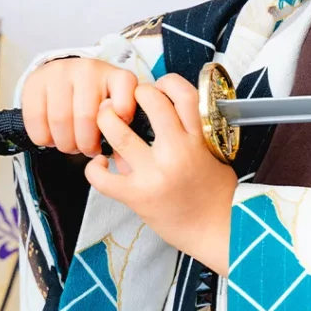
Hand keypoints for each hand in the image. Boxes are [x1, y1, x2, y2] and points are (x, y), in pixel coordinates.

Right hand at [22, 58, 138, 156]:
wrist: (69, 74)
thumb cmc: (98, 97)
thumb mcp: (120, 104)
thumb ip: (124, 125)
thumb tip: (124, 157)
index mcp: (118, 76)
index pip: (123, 100)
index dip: (120, 122)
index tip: (114, 134)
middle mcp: (90, 69)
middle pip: (85, 117)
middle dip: (86, 144)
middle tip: (87, 149)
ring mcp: (61, 72)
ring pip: (59, 120)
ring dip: (64, 143)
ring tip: (70, 145)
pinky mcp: (35, 82)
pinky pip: (35, 119)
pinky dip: (43, 137)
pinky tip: (52, 138)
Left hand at [84, 74, 236, 273]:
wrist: (214, 228)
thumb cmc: (215, 192)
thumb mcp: (211, 153)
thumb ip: (187, 134)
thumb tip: (154, 118)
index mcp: (199, 139)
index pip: (183, 95)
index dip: (166, 82)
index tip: (157, 85)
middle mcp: (176, 151)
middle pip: (150, 103)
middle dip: (133, 94)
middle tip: (125, 99)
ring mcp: (154, 174)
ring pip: (119, 135)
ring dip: (106, 121)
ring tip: (105, 120)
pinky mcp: (137, 196)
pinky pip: (103, 178)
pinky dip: (94, 168)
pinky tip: (100, 164)